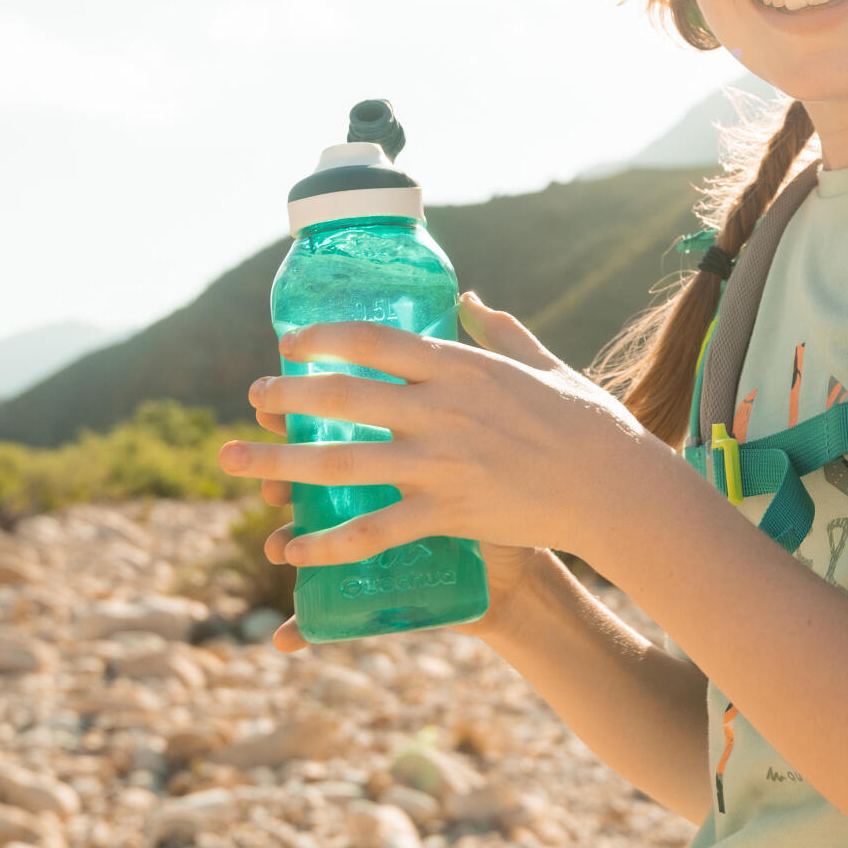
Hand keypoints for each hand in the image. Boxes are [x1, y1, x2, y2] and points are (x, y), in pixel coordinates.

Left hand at [221, 292, 652, 648]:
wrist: (614, 486)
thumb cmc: (586, 420)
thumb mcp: (542, 361)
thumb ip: (500, 329)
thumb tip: (469, 297)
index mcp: (460, 366)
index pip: (374, 340)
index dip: (323, 338)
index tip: (293, 342)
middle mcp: (441, 410)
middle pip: (342, 397)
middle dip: (287, 396)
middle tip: (255, 397)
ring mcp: (440, 464)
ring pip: (342, 464)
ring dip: (280, 463)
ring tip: (232, 462)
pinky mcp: (447, 513)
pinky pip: (374, 531)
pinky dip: (328, 542)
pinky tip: (293, 550)